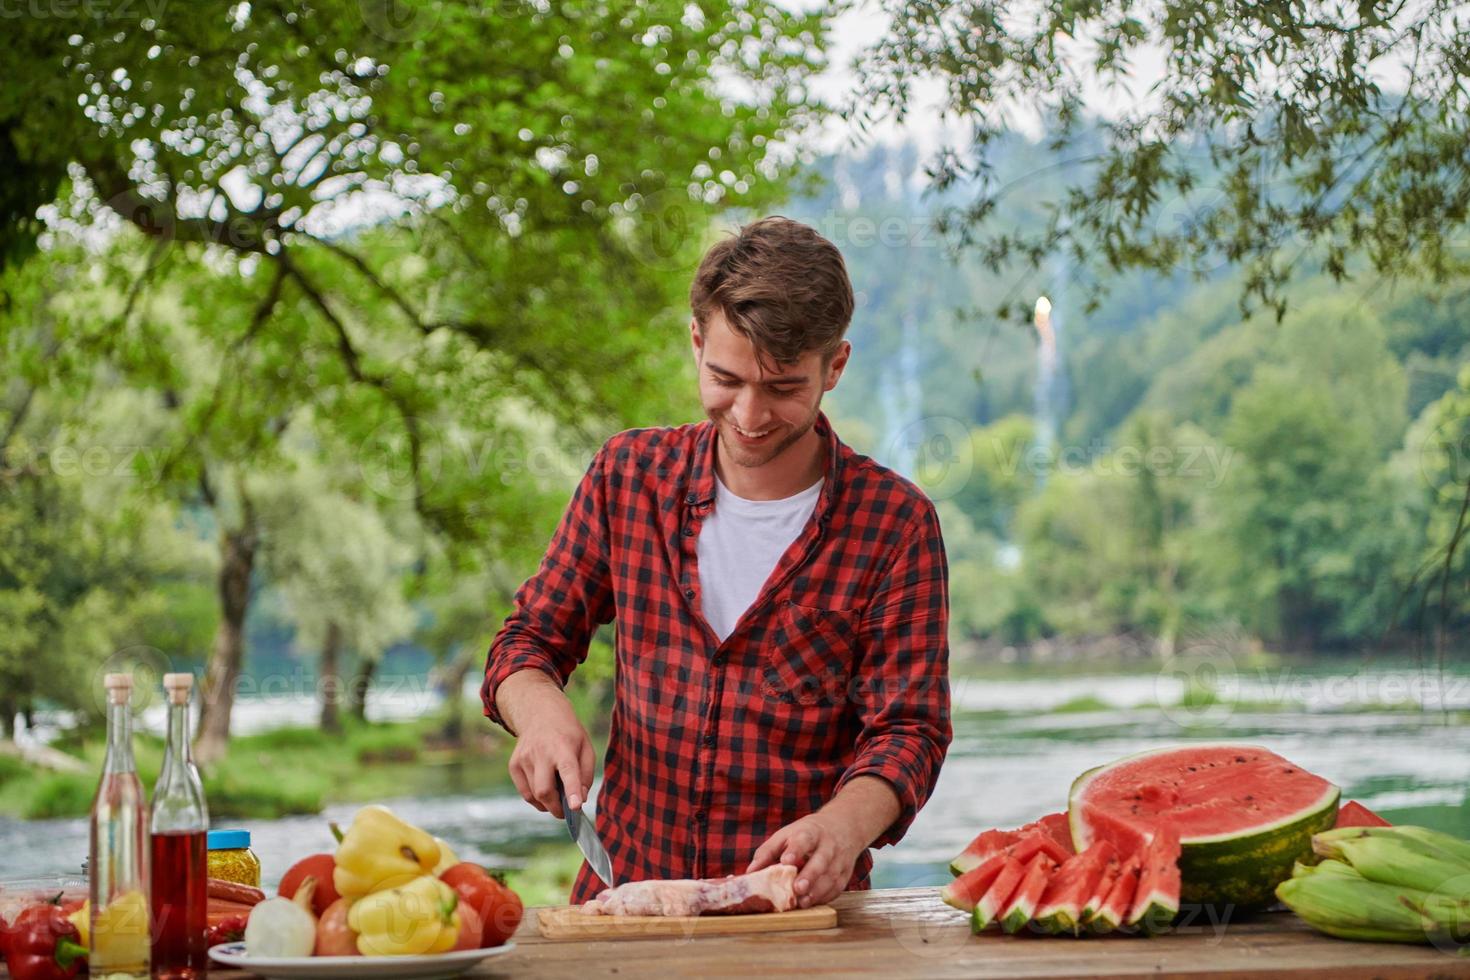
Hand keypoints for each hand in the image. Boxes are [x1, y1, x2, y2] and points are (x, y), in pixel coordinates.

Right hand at [499, 669, 594, 818]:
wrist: (540, 714)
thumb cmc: (569, 735)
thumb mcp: (586, 748)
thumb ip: (586, 775)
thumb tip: (579, 801)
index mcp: (564, 747)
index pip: (568, 771)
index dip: (572, 790)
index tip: (575, 807)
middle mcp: (541, 753)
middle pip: (545, 790)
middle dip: (556, 808)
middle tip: (566, 811)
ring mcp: (524, 758)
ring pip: (534, 795)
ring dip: (547, 804)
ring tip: (557, 795)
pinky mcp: (514, 765)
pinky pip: (525, 793)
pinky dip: (536, 799)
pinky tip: (544, 791)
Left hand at [746, 810, 865, 907]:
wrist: (844, 826)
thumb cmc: (808, 833)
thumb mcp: (787, 834)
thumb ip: (768, 851)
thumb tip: (750, 872)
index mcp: (810, 832)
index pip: (804, 839)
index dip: (796, 850)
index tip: (786, 860)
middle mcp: (828, 845)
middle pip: (821, 859)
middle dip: (810, 874)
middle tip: (797, 888)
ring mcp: (839, 859)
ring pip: (831, 876)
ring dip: (817, 891)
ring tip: (803, 902)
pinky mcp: (846, 873)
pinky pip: (838, 886)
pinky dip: (826, 896)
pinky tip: (813, 902)